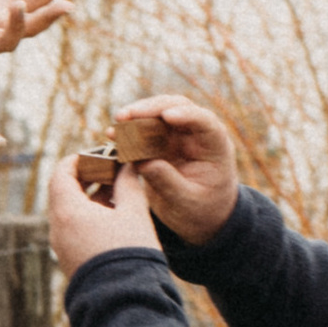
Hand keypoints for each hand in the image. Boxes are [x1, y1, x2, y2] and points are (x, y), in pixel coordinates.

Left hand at [47, 150, 164, 279]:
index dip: (79, 159)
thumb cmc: (130, 252)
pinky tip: (113, 217)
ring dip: (89, 198)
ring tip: (116, 191)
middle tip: (109, 169)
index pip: (61, 173)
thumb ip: (128, 184)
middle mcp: (57, 229)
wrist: (125, 301)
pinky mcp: (70, 261)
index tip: (97, 154)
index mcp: (67, 212)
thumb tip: (127, 166)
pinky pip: (73, 230)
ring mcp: (61, 247)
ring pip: (69, 212)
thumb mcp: (134, 212)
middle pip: (63, 192)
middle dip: (86, 177)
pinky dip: (88, 217)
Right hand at [112, 97, 240, 248]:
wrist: (198, 218)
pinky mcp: (160, 143)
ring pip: (157, 114)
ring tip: (117, 122)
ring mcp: (177, 136)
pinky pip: (143, 130)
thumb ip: (169, 183)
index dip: (187, 115)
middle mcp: (196, 135)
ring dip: (136, 115)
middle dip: (152, 108)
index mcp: (214, 146)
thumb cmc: (202, 210)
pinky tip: (113, 135)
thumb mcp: (187, 202)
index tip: (167, 117)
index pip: (204, 122)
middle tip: (127, 116)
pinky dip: (128, 130)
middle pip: (176, 107)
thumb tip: (143, 163)